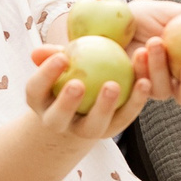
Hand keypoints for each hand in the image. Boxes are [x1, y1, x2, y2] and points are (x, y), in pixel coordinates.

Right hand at [26, 46, 150, 139]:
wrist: (85, 101)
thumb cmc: (70, 70)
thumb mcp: (62, 61)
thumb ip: (55, 54)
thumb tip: (46, 51)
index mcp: (41, 101)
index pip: (36, 89)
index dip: (45, 75)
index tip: (61, 57)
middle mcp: (59, 121)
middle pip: (59, 117)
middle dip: (66, 103)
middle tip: (78, 84)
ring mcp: (86, 129)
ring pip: (94, 124)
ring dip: (104, 106)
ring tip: (113, 85)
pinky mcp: (112, 129)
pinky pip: (124, 116)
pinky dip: (135, 101)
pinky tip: (144, 82)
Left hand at [123, 0, 180, 110]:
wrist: (109, 23)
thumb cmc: (142, 17)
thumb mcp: (166, 11)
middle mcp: (175, 80)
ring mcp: (154, 87)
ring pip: (164, 91)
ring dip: (161, 68)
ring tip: (154, 43)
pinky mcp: (133, 90)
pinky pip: (140, 87)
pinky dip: (141, 69)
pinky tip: (139, 53)